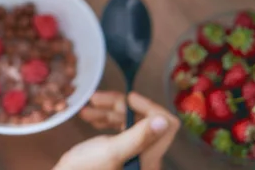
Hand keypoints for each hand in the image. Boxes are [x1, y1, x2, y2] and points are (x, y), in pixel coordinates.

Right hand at [54, 92, 179, 169]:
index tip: (127, 97)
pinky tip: (91, 118)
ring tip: (87, 109)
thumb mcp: (111, 151)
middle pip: (144, 120)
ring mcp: (134, 155)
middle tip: (94, 99)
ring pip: (130, 123)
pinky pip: (121, 131)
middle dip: (120, 106)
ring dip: (109, 111)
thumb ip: (138, 136)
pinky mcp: (122, 154)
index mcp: (149, 158)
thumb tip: (163, 120)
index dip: (148, 106)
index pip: (167, 124)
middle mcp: (146, 156)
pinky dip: (107, 121)